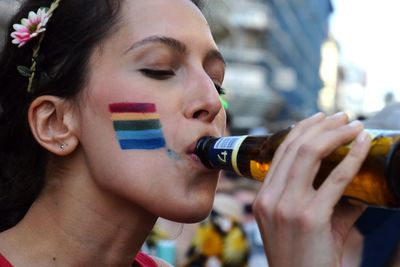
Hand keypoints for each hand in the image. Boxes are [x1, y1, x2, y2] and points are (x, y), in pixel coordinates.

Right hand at [252, 112, 370, 266]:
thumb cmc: (304, 258)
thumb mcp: (301, 224)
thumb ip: (321, 199)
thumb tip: (351, 178)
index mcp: (263, 197)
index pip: (280, 152)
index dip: (301, 129)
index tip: (319, 118)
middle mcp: (270, 197)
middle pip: (294, 147)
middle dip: (321, 125)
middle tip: (342, 116)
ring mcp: (287, 206)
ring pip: (309, 154)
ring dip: (335, 134)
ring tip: (354, 125)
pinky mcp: (310, 217)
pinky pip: (335, 178)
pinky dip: (352, 157)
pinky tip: (364, 144)